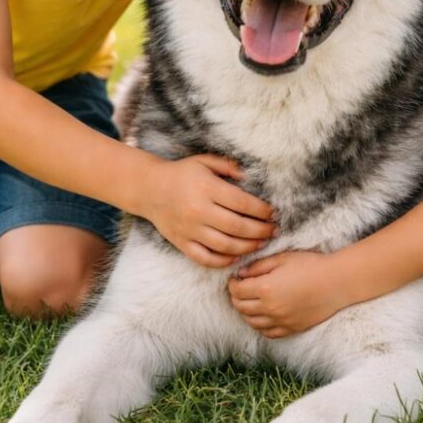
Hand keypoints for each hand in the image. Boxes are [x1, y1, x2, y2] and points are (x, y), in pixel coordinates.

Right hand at [145, 154, 274, 267]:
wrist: (149, 189)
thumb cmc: (182, 173)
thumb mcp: (204, 161)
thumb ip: (228, 166)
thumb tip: (249, 177)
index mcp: (207, 188)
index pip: (242, 203)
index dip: (262, 210)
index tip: (273, 213)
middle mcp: (198, 210)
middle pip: (238, 227)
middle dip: (261, 231)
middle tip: (273, 231)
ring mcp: (189, 229)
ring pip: (225, 246)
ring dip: (248, 247)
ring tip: (261, 244)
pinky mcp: (182, 243)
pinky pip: (205, 259)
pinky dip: (223, 261)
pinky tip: (236, 257)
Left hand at [228, 251, 342, 336]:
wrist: (337, 282)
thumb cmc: (311, 266)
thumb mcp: (282, 258)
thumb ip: (258, 267)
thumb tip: (241, 274)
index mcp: (265, 288)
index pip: (237, 291)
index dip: (232, 284)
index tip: (235, 279)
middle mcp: (270, 308)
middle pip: (241, 308)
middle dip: (236, 297)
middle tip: (240, 289)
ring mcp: (281, 321)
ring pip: (252, 322)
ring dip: (246, 312)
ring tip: (250, 302)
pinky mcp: (291, 328)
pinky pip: (268, 333)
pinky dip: (260, 325)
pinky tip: (263, 316)